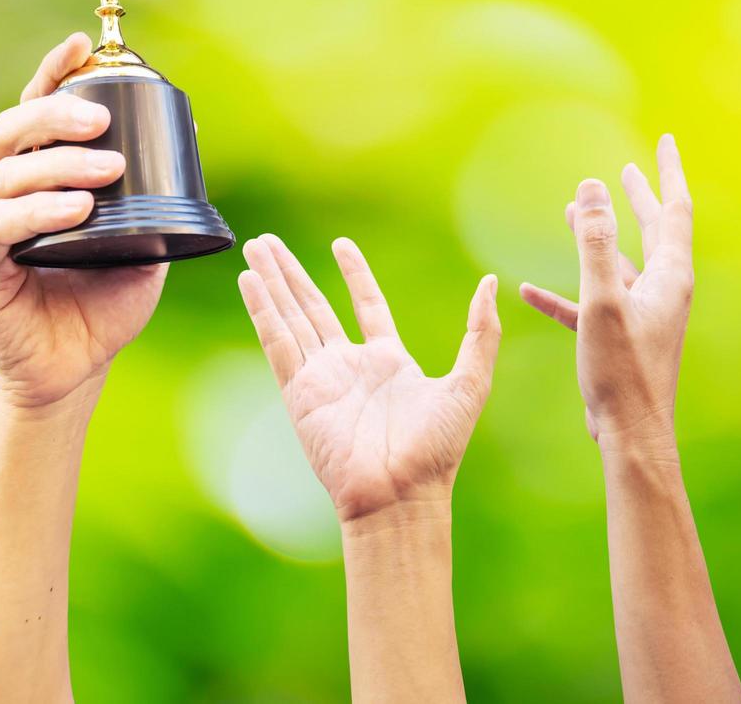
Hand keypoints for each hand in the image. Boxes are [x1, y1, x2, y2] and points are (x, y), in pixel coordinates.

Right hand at [0, 33, 162, 408]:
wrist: (75, 370)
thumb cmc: (103, 304)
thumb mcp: (143, 242)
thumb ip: (155, 197)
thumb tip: (190, 139)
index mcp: (37, 178)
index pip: (34, 112)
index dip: (52, 75)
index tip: (80, 47)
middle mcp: (3, 194)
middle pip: (11, 131)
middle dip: (54, 115)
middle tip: (101, 122)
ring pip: (8, 176)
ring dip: (59, 166)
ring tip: (107, 170)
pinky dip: (38, 212)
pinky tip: (76, 209)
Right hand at [237, 235, 500, 521]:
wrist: (400, 494)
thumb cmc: (437, 450)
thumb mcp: (469, 383)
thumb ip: (481, 334)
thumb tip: (490, 285)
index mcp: (388, 362)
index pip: (367, 306)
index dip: (355, 274)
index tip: (341, 245)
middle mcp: (350, 367)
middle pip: (315, 307)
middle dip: (293, 274)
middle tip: (270, 245)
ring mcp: (322, 378)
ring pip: (291, 318)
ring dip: (273, 282)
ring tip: (255, 248)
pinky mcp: (299, 393)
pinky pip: (277, 343)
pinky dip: (263, 310)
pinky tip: (249, 282)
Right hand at [518, 134, 692, 447]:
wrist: (631, 434)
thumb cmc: (623, 371)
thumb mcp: (602, 299)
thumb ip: (593, 242)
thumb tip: (591, 186)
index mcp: (670, 276)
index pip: (675, 209)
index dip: (669, 172)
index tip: (667, 140)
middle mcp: (663, 291)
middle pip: (652, 232)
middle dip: (638, 199)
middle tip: (628, 171)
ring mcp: (642, 315)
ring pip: (617, 266)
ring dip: (594, 240)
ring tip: (568, 212)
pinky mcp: (620, 339)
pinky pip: (591, 305)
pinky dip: (565, 294)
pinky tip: (530, 291)